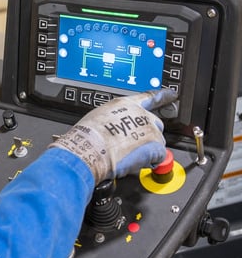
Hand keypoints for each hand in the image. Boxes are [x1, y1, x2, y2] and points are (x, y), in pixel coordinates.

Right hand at [49, 89, 177, 182]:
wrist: (88, 150)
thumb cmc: (86, 138)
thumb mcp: (98, 119)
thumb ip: (114, 119)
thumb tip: (116, 127)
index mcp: (124, 105)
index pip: (149, 98)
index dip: (162, 96)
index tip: (171, 94)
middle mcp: (139, 114)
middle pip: (155, 123)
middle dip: (148, 135)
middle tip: (134, 145)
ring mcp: (149, 129)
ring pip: (158, 141)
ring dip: (148, 150)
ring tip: (129, 156)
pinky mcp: (154, 145)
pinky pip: (160, 156)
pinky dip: (151, 161)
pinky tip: (135, 162)